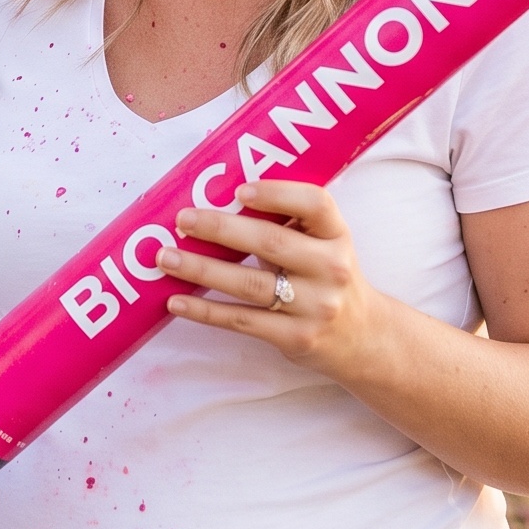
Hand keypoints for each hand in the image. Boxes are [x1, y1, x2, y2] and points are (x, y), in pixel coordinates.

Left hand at [160, 181, 397, 386]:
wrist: (363, 337)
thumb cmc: (326, 277)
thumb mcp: (323, 244)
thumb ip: (288, 224)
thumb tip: (218, 201)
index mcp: (337, 234)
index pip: (314, 204)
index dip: (277, 194)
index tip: (239, 191)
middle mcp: (331, 268)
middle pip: (270, 242)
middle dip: (220, 228)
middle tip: (182, 220)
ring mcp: (315, 306)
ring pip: (249, 284)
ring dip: (201, 269)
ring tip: (166, 258)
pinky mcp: (296, 337)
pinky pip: (242, 320)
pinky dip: (205, 311)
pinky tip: (176, 301)